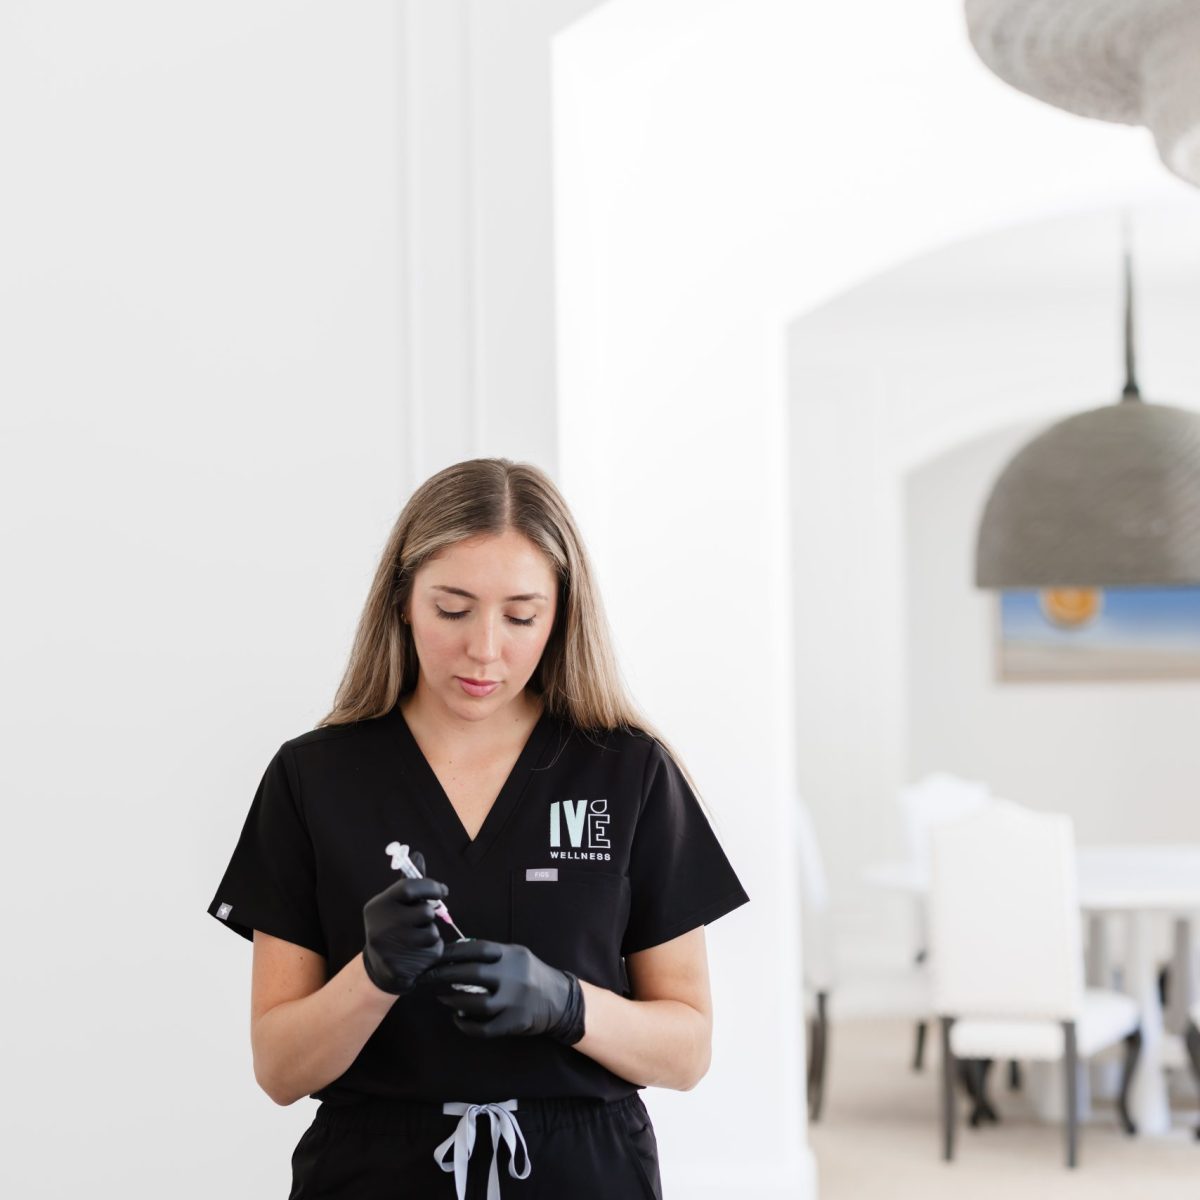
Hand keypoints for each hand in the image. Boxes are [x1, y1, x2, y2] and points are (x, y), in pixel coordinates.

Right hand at [361, 850, 447, 995]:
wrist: (378, 968)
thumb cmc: (390, 927)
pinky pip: (433, 950)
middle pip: (424, 912)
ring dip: (431, 932)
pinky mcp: (403, 966)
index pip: (408, 888)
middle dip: (429, 914)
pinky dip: (432, 949)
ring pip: (431, 932)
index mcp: (378, 905)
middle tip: (423, 918)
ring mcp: (391, 947)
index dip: (430, 886)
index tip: (442, 890)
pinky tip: (418, 951)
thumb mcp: (393, 904)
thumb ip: (408, 882)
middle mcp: (382, 926)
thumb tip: (417, 854)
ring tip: (417, 936)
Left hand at [420, 939, 585, 1043]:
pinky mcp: (514, 1023)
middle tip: (426, 977)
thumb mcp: (516, 955)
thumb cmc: (530, 974)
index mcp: (512, 955)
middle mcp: (513, 976)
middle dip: (444, 974)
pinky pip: (484, 1028)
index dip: (452, 952)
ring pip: (476, 1003)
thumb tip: (457, 953)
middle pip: (472, 974)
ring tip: (442, 998)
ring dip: (454, 1001)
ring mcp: (514, 1001)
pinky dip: (467, 1025)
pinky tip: (458, 1019)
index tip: (434, 955)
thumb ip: (491, 954)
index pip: (476, 949)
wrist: (559, 1000)